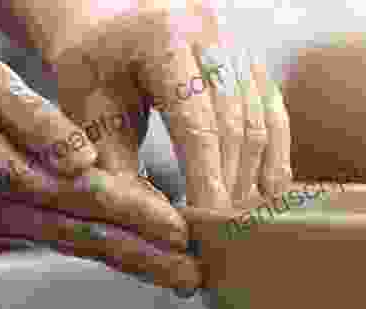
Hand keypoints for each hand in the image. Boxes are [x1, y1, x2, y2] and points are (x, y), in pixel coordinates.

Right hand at [0, 44, 199, 289]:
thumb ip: (32, 121)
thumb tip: (82, 158)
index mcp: (1, 170)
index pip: (84, 195)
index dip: (135, 213)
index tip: (180, 231)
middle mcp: (5, 209)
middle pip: (88, 237)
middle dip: (146, 259)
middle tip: (195, 278)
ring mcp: (5, 223)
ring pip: (80, 246)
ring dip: (133, 264)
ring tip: (180, 278)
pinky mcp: (10, 223)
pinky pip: (67, 240)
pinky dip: (108, 251)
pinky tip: (140, 258)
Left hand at [46, 0, 292, 208]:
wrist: (108, 23)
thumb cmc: (93, 69)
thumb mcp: (91, 113)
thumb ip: (118, 167)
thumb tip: (159, 225)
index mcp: (161, 38)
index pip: (195, 122)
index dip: (206, 177)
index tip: (207, 220)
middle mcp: (209, 30)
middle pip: (234, 122)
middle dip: (231, 181)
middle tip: (225, 228)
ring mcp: (235, 41)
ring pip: (260, 117)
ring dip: (254, 172)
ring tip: (242, 216)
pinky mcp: (249, 58)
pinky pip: (273, 109)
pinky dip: (275, 151)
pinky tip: (270, 188)